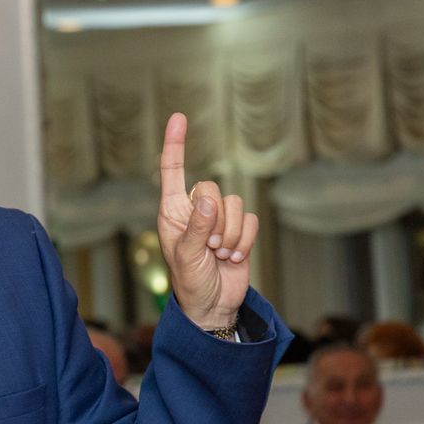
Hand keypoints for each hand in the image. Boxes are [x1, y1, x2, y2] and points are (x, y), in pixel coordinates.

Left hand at [157, 113, 257, 330]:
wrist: (213, 305)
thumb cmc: (190, 283)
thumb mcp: (186, 256)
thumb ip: (196, 227)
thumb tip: (208, 200)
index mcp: (172, 211)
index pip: (173, 170)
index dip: (176, 144)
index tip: (178, 117)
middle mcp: (195, 210)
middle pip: (213, 189)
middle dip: (215, 221)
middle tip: (209, 247)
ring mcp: (218, 220)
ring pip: (235, 205)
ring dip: (230, 235)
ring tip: (220, 256)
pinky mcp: (239, 230)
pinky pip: (250, 221)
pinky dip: (244, 241)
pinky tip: (233, 259)